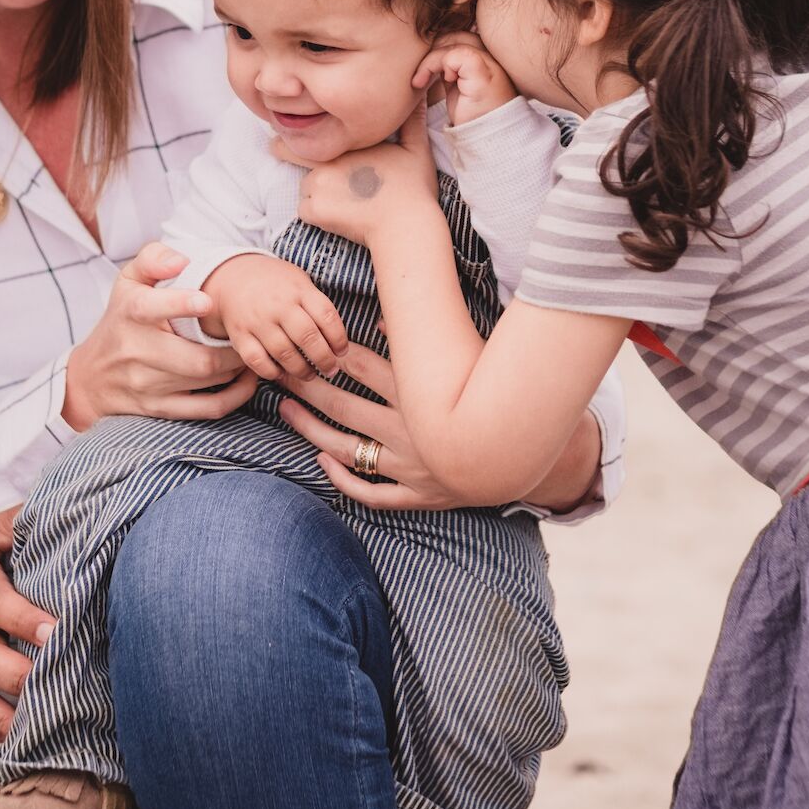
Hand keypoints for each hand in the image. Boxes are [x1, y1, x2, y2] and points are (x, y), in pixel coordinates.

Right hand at [63, 241, 257, 429]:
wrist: (90, 378)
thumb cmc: (121, 320)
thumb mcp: (127, 282)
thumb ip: (152, 258)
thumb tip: (181, 260)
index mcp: (130, 314)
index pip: (150, 308)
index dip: (180, 305)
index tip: (207, 301)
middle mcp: (136, 351)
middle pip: (195, 358)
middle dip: (232, 348)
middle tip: (249, 334)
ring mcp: (147, 384)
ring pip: (206, 380)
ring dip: (238, 368)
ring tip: (249, 352)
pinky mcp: (159, 409)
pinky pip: (206, 409)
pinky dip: (235, 396)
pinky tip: (245, 380)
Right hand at [204, 255, 348, 379]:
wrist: (233, 276)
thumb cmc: (276, 283)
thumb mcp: (299, 281)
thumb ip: (317, 305)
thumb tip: (337, 339)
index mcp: (298, 289)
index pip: (326, 316)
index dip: (338, 338)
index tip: (341, 351)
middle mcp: (278, 305)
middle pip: (307, 337)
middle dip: (324, 359)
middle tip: (331, 369)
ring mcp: (257, 320)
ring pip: (284, 353)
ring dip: (301, 370)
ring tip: (309, 374)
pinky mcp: (239, 335)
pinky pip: (257, 361)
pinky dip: (272, 372)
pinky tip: (282, 373)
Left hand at [276, 343, 509, 509]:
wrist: (526, 458)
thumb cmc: (497, 397)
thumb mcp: (467, 362)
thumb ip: (427, 340)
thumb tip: (388, 315)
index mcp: (420, 394)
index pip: (362, 368)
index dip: (330, 354)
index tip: (306, 342)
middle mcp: (409, 430)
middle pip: (343, 406)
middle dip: (308, 387)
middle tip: (281, 372)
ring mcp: (410, 466)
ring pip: (347, 449)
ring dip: (311, 430)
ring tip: (287, 410)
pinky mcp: (417, 494)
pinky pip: (371, 493)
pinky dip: (344, 480)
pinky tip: (320, 462)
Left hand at [284, 104, 439, 245]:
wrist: (405, 226)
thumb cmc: (413, 189)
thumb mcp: (416, 149)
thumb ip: (412, 121)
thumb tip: (420, 93)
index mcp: (347, 143)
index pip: (307, 130)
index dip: (297, 131)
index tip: (290, 133)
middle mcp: (327, 159)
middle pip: (290, 154)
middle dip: (285, 153)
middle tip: (280, 152)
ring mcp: (318, 186)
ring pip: (304, 186)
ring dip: (315, 190)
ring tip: (341, 198)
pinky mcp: (315, 211)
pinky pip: (304, 210)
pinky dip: (316, 214)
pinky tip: (338, 214)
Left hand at [412, 31, 516, 125]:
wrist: (489, 134)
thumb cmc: (473, 112)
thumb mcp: (457, 84)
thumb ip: (449, 66)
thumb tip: (427, 52)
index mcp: (484, 54)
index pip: (454, 34)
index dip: (435, 47)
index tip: (422, 69)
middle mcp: (489, 52)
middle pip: (451, 33)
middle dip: (429, 51)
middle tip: (417, 74)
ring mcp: (487, 59)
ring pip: (449, 42)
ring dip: (428, 61)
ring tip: (419, 81)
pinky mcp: (480, 69)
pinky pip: (452, 55)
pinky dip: (436, 65)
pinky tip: (435, 82)